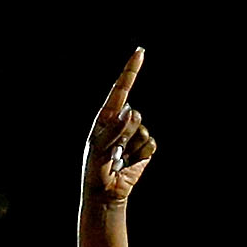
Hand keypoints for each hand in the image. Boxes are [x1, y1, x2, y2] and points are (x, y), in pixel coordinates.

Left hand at [81, 48, 155, 206]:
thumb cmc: (95, 170)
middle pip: (135, 115)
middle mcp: (121, 121)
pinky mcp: (144, 147)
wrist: (105, 194)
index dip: (130, 70)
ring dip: (133, 147)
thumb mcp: (99, 150)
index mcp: (106, 117)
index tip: (140, 52)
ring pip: (143, 130)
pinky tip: (130, 163)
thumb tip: (132, 111)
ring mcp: (134, 134)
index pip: (120, 89)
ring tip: (121, 159)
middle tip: (115, 150)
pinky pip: (150, 144)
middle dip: (127, 133)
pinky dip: (142, 155)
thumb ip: (114, 130)